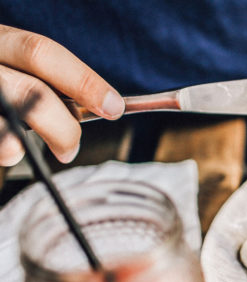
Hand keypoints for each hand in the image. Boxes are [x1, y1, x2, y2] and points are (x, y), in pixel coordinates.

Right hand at [0, 25, 124, 165]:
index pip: (43, 53)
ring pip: (6, 119)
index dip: (83, 81)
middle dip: (62, 126)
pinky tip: (6, 150)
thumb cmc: (0, 84)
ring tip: (23, 154)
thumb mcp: (16, 71)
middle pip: (29, 90)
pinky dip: (2, 147)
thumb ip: (47, 86)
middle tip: (69, 149)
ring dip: (21, 143)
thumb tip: (100, 108)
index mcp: (0, 41)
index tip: (113, 107)